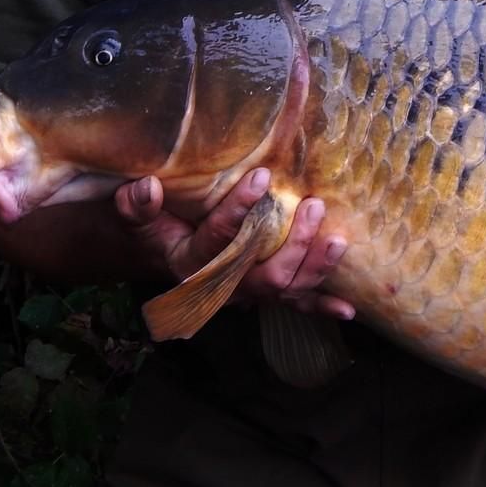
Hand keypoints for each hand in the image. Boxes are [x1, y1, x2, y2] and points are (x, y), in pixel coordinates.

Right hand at [113, 169, 355, 320]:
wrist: (166, 253)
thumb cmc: (158, 226)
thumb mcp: (141, 217)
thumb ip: (138, 206)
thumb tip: (147, 187)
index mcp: (190, 263)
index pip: (217, 240)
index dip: (237, 210)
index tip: (262, 177)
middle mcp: (221, 286)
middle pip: (263, 275)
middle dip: (293, 244)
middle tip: (312, 205)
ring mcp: (246, 293)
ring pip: (285, 288)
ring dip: (314, 266)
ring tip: (336, 239)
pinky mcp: (264, 294)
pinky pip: (295, 303)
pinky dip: (320, 306)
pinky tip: (347, 309)